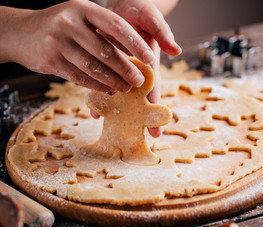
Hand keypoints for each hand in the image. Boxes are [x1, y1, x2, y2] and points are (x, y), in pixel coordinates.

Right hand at [0, 0, 165, 92]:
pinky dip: (96, 85)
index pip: (116, 25)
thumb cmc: (61, 26)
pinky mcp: (50, 60)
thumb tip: (134, 55)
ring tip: (126, 88)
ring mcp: (58, 41)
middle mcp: (70, 22)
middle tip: (140, 81)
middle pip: (106, 50)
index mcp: (83, 8)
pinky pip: (79, 77)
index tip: (149, 59)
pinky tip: (107, 90)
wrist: (21, 32)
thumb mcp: (81, 18)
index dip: (135, 43)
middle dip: (126, 68)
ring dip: (113, 80)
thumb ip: (103, 30)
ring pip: (93, 67)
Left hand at [104, 0, 181, 136]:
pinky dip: (98, 94)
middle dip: (139, 118)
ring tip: (113, 128)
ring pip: (119, 94)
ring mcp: (120, 68)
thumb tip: (176, 50)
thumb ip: (163, 33)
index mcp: (149, 62)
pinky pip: (102, 81)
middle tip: (141, 138)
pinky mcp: (106, 63)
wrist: (123, 4)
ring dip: (117, 111)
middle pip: (137, 98)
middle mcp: (135, 69)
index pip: (154, 88)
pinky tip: (94, 107)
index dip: (155, 108)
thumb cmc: (141, 10)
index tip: (158, 129)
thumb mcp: (153, 18)